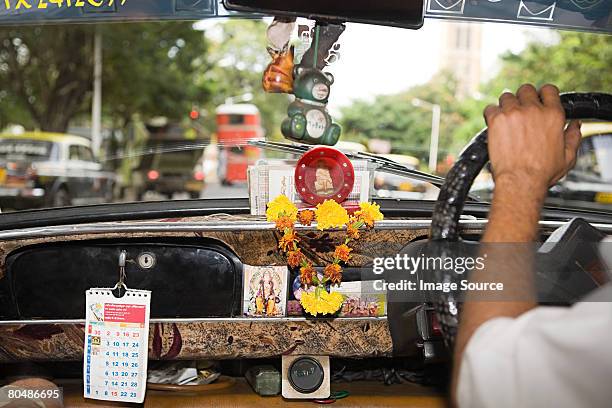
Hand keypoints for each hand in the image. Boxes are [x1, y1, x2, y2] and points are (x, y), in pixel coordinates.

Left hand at [484, 84, 580, 198]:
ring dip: (506, 106)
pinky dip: (491, 114)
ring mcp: (513, 113)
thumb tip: (575, 125)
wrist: (521, 181)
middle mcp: (534, 110)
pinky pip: (490, 108)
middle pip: (526, 89)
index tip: (537, 101)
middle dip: (523, 98)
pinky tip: (494, 125)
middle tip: (519, 112)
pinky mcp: (496, 120)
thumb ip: (573, 137)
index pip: (548, 89)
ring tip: (506, 120)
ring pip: (507, 96)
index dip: (542, 94)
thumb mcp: (567, 156)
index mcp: (553, 115)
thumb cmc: (542, 172)